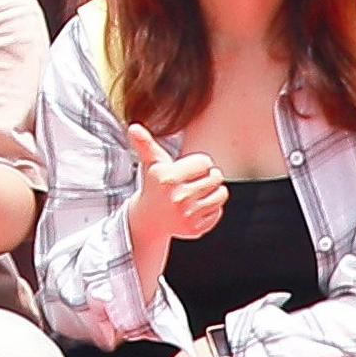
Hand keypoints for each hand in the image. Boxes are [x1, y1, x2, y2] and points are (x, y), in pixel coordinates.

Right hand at [123, 120, 229, 256]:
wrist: (149, 219)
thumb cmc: (155, 186)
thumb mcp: (152, 163)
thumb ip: (146, 143)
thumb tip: (133, 127)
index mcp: (168, 178)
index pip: (206, 163)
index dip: (200, 164)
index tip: (189, 170)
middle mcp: (178, 197)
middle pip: (216, 177)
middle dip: (208, 177)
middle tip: (194, 182)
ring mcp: (187, 215)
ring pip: (221, 194)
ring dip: (212, 192)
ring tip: (197, 193)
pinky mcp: (195, 229)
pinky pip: (218, 211)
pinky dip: (211, 209)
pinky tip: (196, 208)